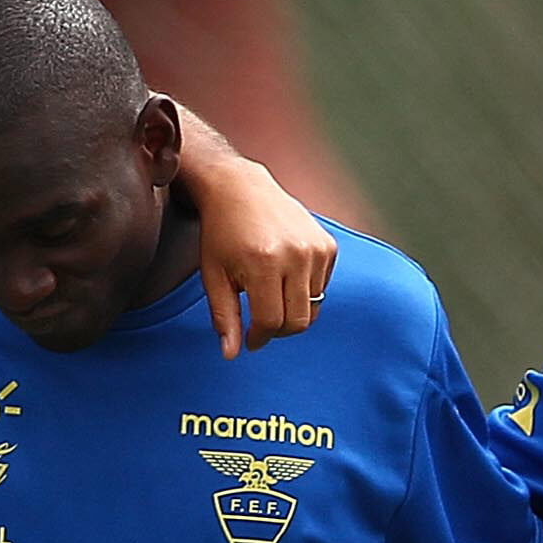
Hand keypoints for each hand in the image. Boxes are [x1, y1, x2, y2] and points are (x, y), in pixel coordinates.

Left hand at [184, 137, 332, 359]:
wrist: (240, 188)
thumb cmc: (221, 233)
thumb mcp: (214, 275)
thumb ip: (224, 317)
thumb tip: (231, 354)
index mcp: (263, 262)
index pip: (271, 321)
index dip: (259, 337)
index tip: (250, 340)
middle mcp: (295, 254)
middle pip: (297, 320)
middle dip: (278, 330)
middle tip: (261, 324)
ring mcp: (315, 248)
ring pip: (313, 307)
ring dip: (291, 311)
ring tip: (270, 296)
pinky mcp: (328, 245)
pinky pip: (322, 288)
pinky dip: (304, 292)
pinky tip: (284, 276)